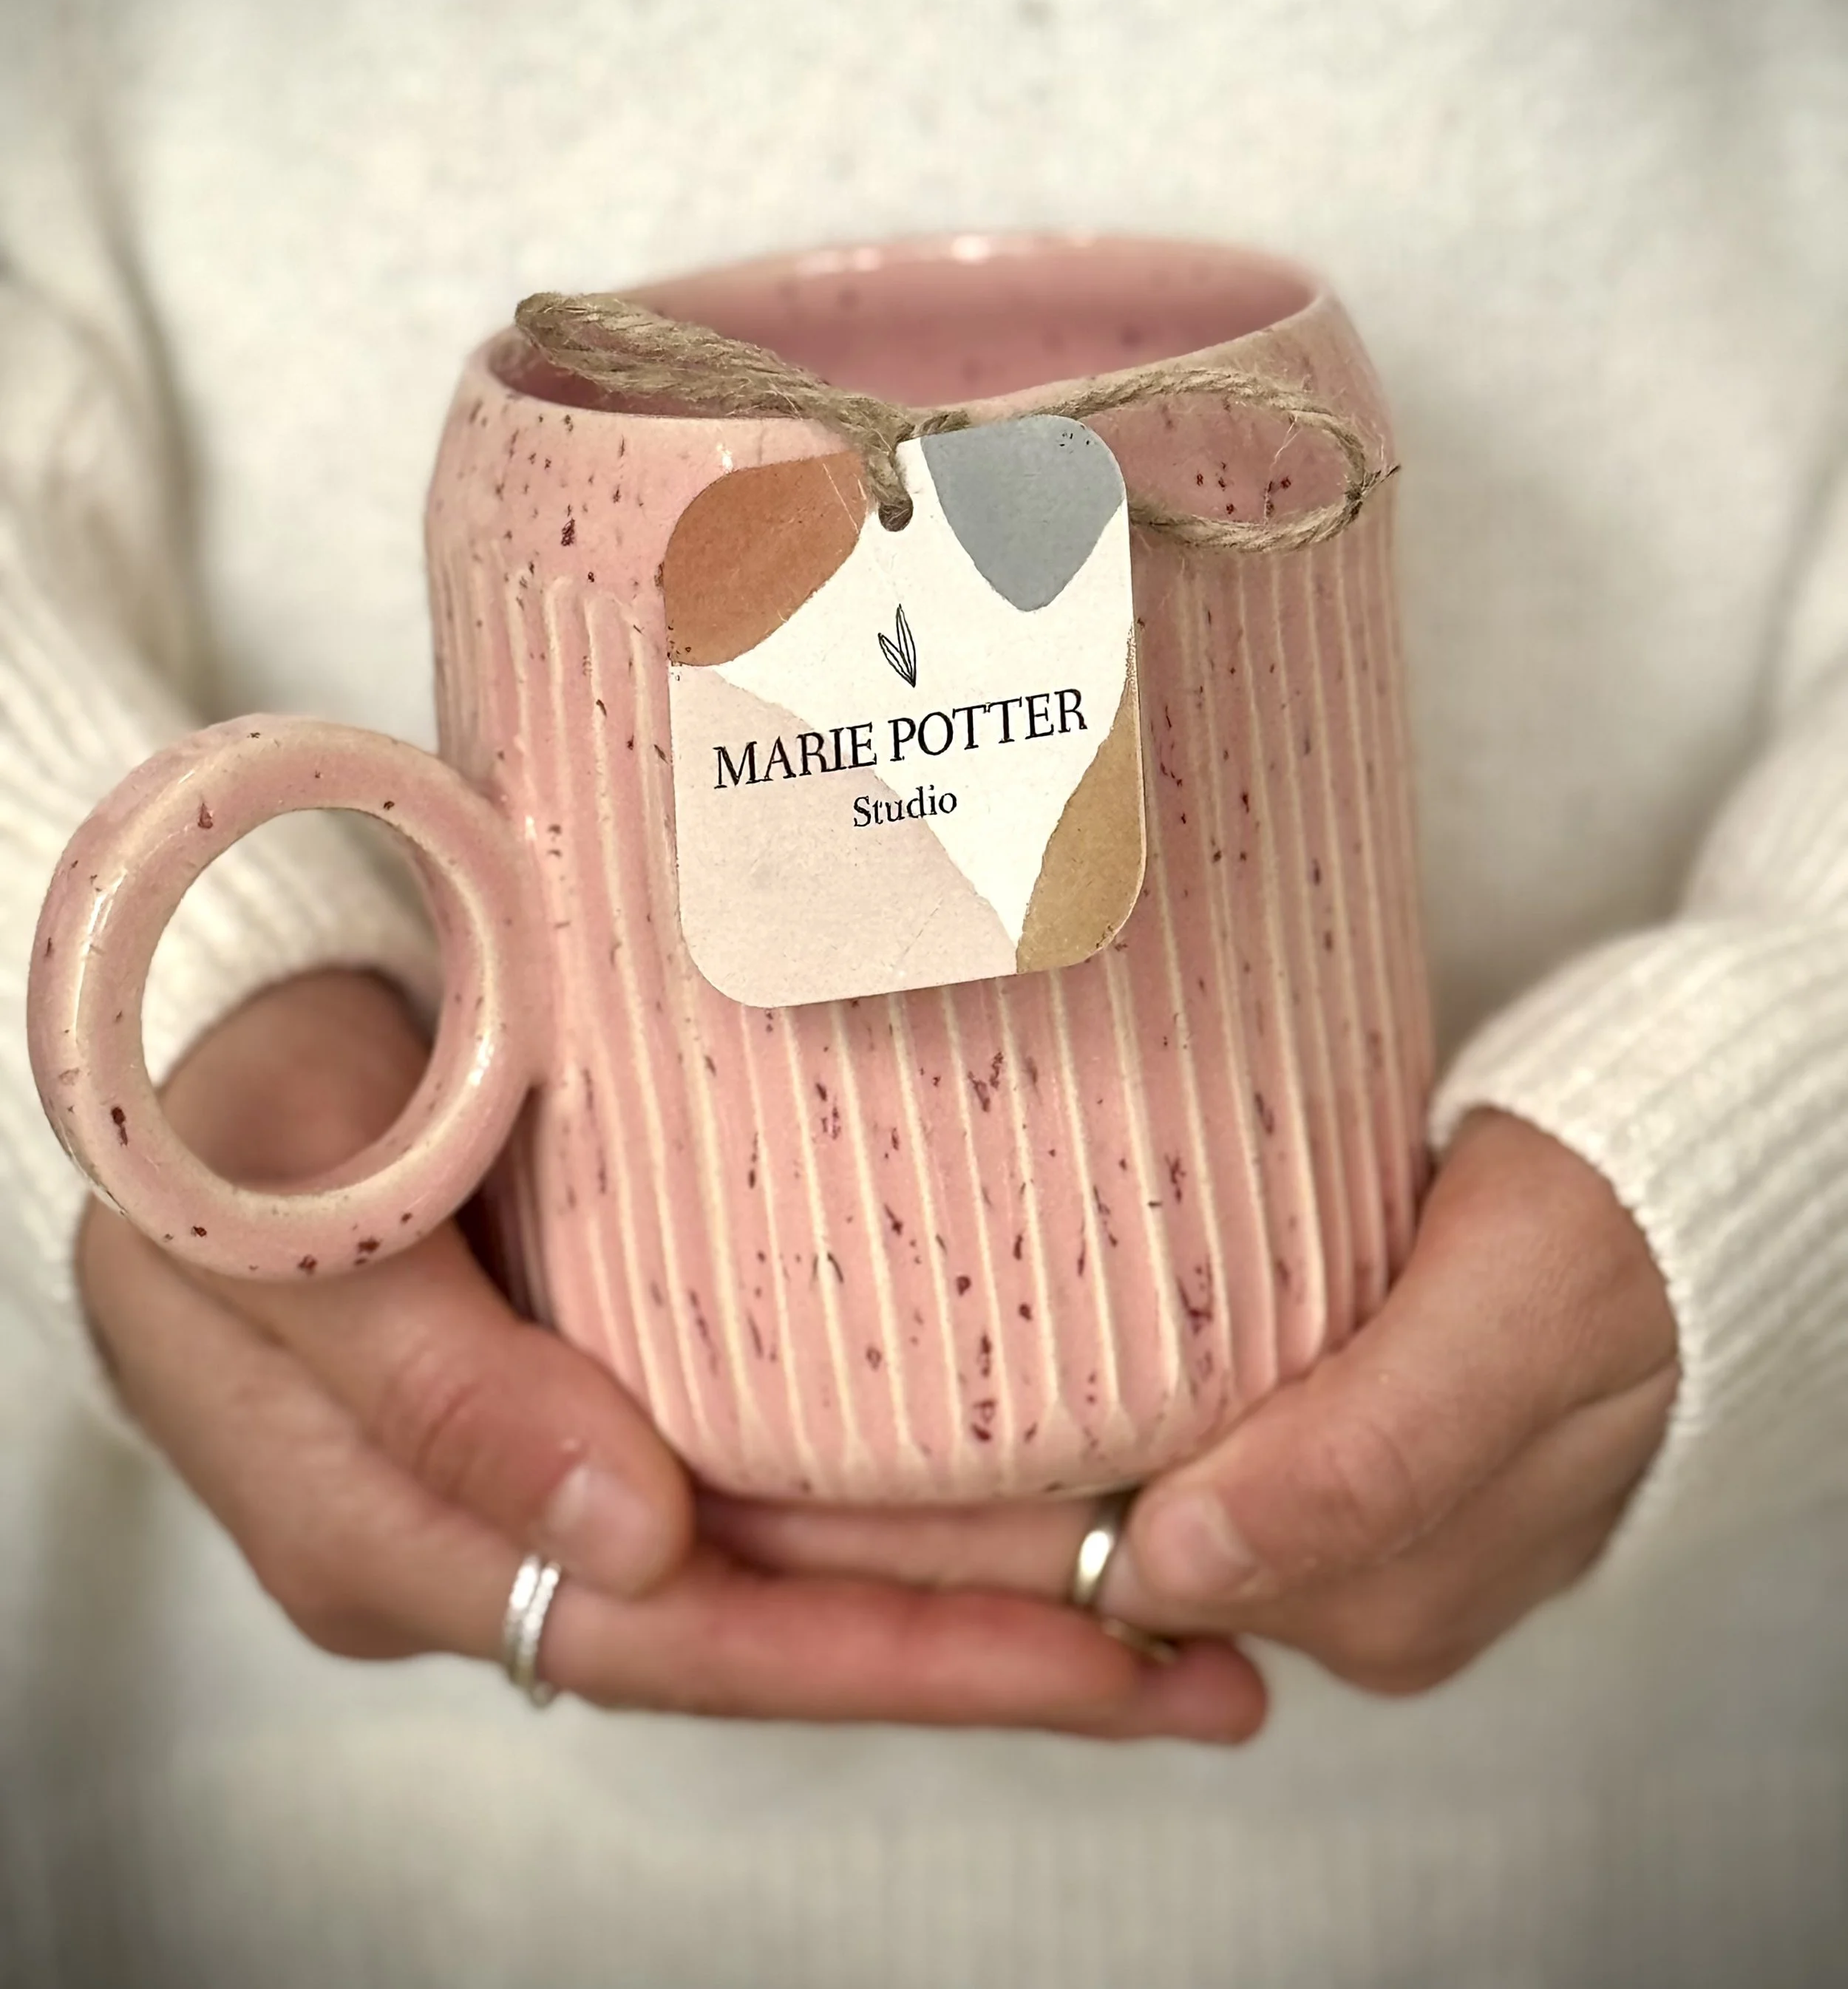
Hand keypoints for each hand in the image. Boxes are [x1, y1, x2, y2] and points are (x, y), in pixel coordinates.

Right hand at [79, 969, 1262, 1738]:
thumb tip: (633, 1543)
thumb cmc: (233, 1100)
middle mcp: (482, 1542)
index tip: (1085, 1646)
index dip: (881, 1648)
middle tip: (1210, 1667)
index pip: (675, 1637)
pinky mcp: (591, 1401)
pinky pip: (765, 1488)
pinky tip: (1040, 1505)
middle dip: (982, 1661)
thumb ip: (437, 1381)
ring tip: (1185, 1620)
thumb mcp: (286, 1216)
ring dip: (974, 1604)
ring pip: (780, 1577)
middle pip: (762, 1638)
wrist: (210, 1012)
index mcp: (388, 1531)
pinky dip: (902, 1509)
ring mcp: (543, 1478)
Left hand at [706, 1110, 1680, 1695]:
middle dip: (890, 1522)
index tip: (763, 1488)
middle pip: (1065, 1565)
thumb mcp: (1523, 1311)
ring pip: (1083, 1521)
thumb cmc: (1619, 1233)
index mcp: (1366, 1583)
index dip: (920, 1538)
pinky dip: (1032, 1426)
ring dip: (946, 1472)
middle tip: (717, 1450)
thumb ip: (1373, 1451)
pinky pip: (1137, 1462)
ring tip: (773, 1411)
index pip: (1094, 1576)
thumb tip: (1183, 1570)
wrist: (1679, 1196)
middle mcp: (1318, 1587)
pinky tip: (928, 1379)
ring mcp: (1307, 1534)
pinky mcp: (1300, 1462)